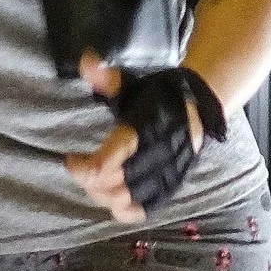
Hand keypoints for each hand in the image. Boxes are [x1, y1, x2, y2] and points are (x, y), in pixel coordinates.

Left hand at [66, 54, 220, 221]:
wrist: (199, 109)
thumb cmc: (158, 97)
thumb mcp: (132, 84)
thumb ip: (106, 77)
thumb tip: (85, 61)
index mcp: (143, 130)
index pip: (108, 162)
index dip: (83, 168)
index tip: (71, 160)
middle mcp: (155, 156)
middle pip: (114, 186)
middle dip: (91, 182)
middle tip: (82, 170)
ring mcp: (165, 175)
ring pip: (126, 201)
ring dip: (103, 196)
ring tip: (94, 183)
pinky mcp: (170, 187)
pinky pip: (144, 210)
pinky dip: (124, 210)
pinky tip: (113, 198)